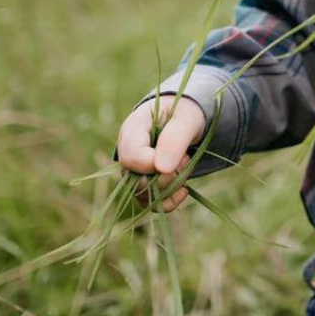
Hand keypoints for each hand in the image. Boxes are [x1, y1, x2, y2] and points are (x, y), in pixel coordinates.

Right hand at [116, 94, 206, 211]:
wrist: (185, 117)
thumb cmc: (185, 112)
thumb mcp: (187, 118)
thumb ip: (175, 138)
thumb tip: (161, 169)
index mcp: (132, 129)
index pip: (131, 157)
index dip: (154, 165)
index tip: (182, 156)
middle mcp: (127, 151)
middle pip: (136, 180)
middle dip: (168, 177)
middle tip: (186, 158)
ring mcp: (133, 168)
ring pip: (143, 194)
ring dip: (171, 187)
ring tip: (186, 165)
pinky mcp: (143, 182)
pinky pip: (149, 203)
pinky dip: (169, 202)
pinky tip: (184, 190)